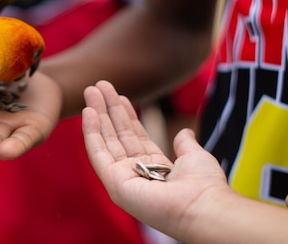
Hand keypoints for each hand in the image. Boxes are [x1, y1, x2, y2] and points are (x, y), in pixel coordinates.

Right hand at [82, 81, 229, 239]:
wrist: (203, 206)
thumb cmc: (204, 186)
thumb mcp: (194, 157)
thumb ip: (184, 144)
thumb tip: (184, 132)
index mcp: (153, 168)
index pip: (133, 136)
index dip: (125, 114)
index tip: (119, 95)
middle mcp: (134, 173)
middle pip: (116, 134)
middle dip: (107, 109)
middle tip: (98, 86)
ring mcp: (121, 178)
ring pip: (105, 139)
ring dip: (96, 114)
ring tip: (90, 90)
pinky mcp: (113, 181)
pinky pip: (98, 152)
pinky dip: (91, 130)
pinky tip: (89, 111)